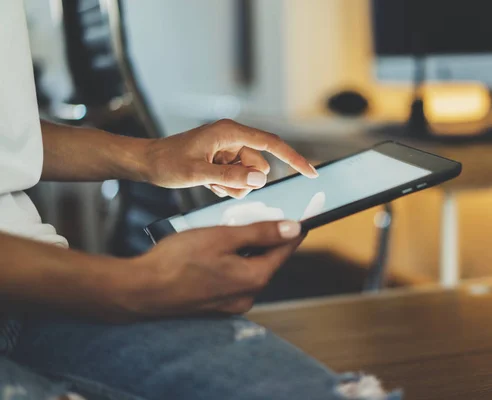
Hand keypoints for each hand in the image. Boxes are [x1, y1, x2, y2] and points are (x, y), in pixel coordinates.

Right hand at [117, 220, 303, 317]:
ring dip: (247, 249)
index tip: (303, 217)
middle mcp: (247, 296)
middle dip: (266, 238)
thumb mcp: (222, 237)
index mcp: (253, 279)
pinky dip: (232, 262)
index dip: (293, 231)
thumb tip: (292, 229)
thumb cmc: (177, 261)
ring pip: (249, 268)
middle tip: (264, 217)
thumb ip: (260, 233)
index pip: (284, 250)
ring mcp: (231, 304)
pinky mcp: (215, 305)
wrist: (140, 291)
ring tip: (233, 230)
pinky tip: (216, 249)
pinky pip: (233, 278)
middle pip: (267, 260)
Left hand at [142, 119, 317, 197]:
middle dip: (244, 181)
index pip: (272, 145)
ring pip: (249, 176)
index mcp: (231, 133)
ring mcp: (229, 150)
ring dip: (233, 186)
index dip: (294, 159)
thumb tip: (259, 180)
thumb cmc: (167, 163)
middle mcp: (234, 138)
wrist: (147, 162)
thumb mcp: (198, 173)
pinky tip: (207, 182)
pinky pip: (238, 178)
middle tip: (218, 184)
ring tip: (209, 183)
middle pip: (260, 167)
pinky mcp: (224, 159)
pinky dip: (226, 185)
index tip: (311, 173)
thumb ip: (230, 177)